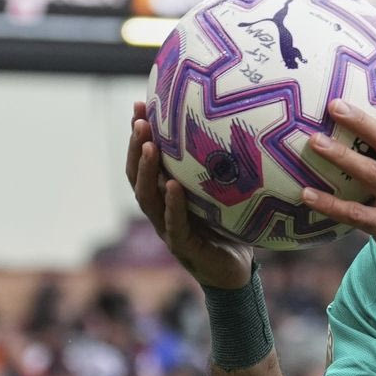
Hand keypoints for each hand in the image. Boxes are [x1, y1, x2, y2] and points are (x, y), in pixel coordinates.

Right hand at [126, 101, 253, 288]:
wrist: (235, 271)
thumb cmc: (229, 227)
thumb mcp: (224, 192)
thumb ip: (221, 166)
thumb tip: (239, 122)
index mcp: (165, 194)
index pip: (145, 161)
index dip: (139, 134)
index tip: (139, 104)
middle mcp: (160, 209)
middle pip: (137, 175)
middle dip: (136, 146)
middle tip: (139, 119)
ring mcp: (168, 228)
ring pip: (148, 198)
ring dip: (147, 170)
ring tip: (149, 145)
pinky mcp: (183, 246)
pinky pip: (173, 223)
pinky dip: (172, 204)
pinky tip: (173, 185)